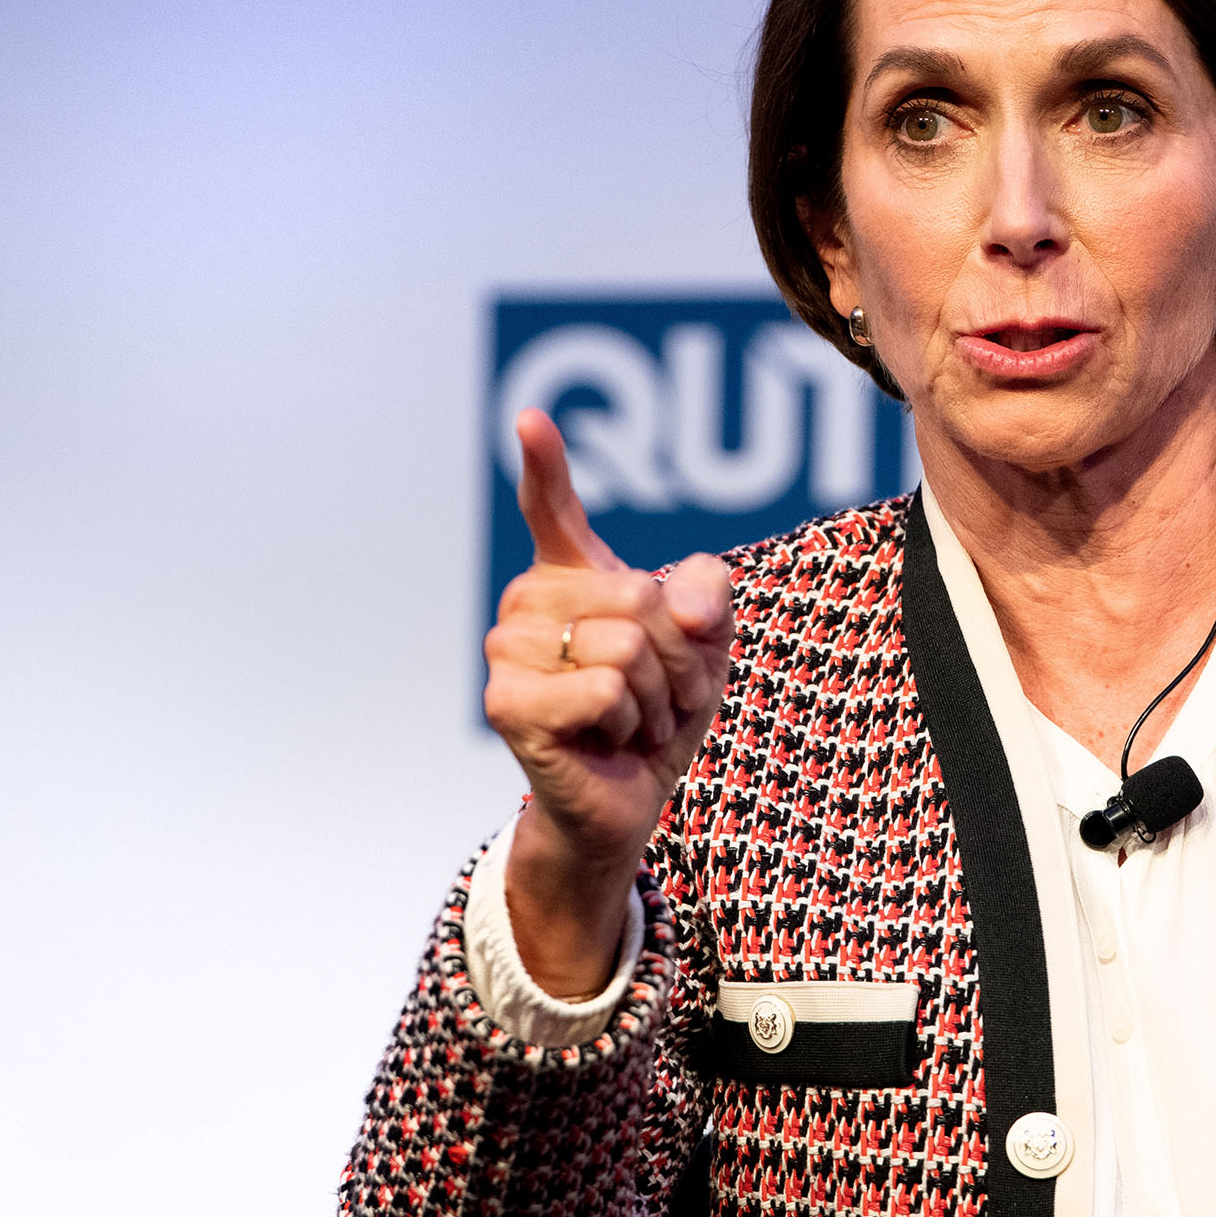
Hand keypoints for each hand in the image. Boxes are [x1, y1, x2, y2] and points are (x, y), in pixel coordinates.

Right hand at [482, 408, 733, 994]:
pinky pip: (604, 688)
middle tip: (654, 696)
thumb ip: (709, 593)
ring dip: (657, 697)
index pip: (551, 506)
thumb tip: (676, 599)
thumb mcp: (707, 643)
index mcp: (570, 576)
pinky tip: (607, 741)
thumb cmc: (659, 714)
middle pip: (639, 593)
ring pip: (625, 645)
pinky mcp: (507, 702)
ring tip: (633, 721)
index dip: (543, 461)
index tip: (531, 418)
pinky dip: (630, 723)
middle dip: (675, 658)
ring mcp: (507, 651)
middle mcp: (529, 603)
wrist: (629, 799)